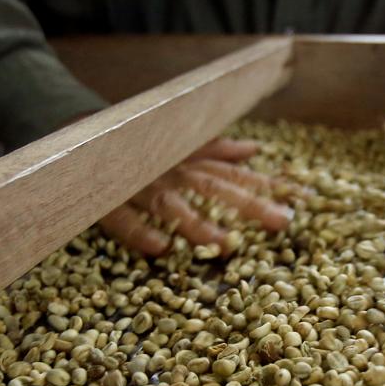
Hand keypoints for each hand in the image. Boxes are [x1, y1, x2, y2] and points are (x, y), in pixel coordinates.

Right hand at [100, 138, 292, 255]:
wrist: (82, 137)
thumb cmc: (140, 149)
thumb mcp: (179, 146)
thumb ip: (216, 149)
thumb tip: (254, 149)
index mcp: (189, 164)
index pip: (233, 176)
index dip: (266, 188)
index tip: (301, 202)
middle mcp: (172, 174)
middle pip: (214, 188)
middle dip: (248, 204)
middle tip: (281, 222)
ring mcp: (140, 188)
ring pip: (171, 206)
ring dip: (196, 223)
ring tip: (222, 241)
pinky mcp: (108, 204)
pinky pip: (123, 221)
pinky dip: (139, 232)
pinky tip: (159, 248)